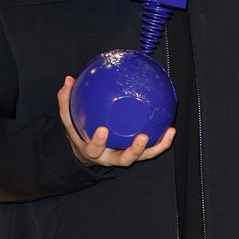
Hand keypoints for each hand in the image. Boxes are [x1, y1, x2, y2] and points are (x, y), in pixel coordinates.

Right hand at [57, 76, 175, 166]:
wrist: (85, 151)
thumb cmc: (79, 131)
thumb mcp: (69, 118)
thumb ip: (66, 101)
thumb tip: (69, 79)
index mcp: (93, 151)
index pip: (94, 149)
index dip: (98, 142)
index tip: (102, 129)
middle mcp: (110, 157)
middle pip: (123, 159)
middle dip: (133, 150)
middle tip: (141, 137)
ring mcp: (124, 156)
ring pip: (141, 157)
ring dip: (155, 147)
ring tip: (168, 133)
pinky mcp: (136, 153)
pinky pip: (151, 149)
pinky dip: (162, 142)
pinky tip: (171, 129)